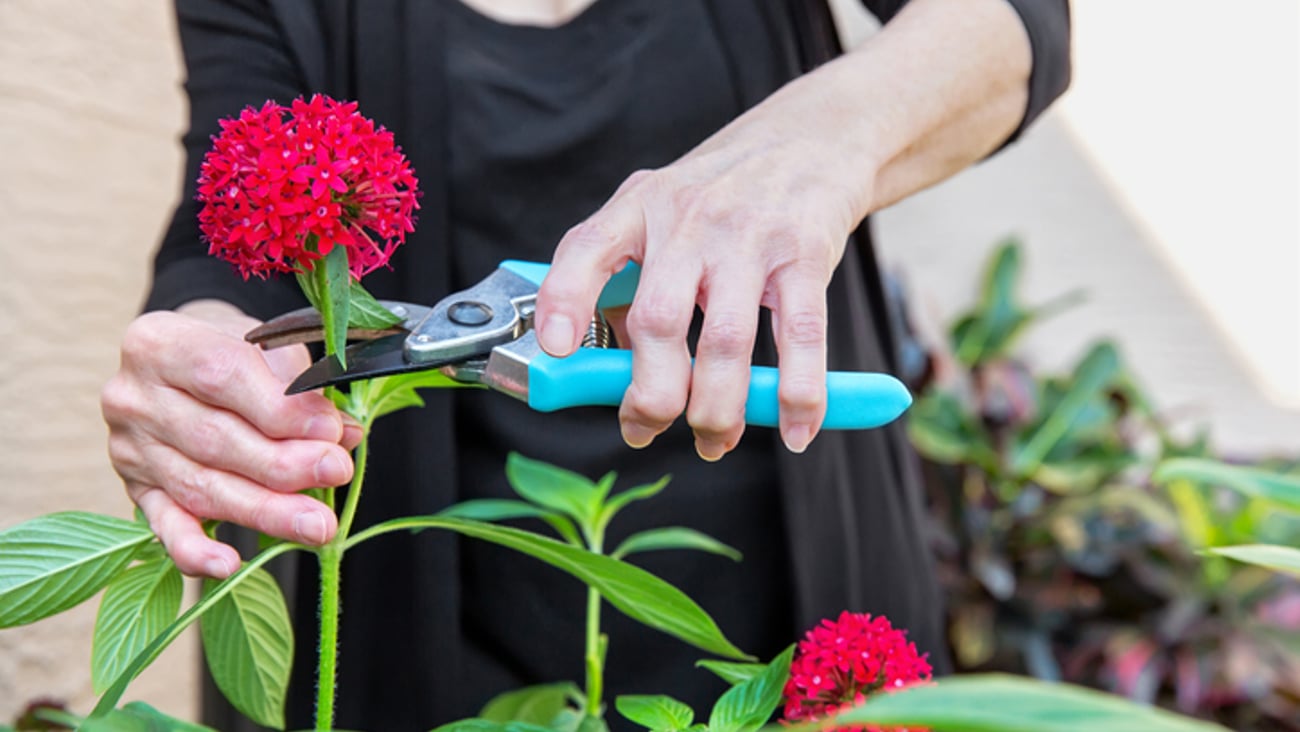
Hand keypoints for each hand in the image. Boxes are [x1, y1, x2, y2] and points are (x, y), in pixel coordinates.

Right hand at [101, 301, 361, 577]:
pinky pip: (165, 527)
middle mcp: (132, 396)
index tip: (329, 429)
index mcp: (159, 343)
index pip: (221, 376)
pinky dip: (195, 550)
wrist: (185, 365)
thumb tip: (340, 432)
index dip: (279, 409)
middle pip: (213, 440)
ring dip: (265, 511)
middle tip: (336, 472)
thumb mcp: (264, 344)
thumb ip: (299, 382)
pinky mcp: (135, 490)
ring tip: (317, 524)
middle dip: (283, 464)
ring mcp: (128, 448)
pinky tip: (228, 565)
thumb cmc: (232, 351)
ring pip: (201, 487)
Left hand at [535, 74, 872, 460]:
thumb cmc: (720, 192)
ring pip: (726, 340)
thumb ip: (629, 276)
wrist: (808, 137)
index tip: (555, 350)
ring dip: (718, 408)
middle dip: (652, 395)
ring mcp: (749, 237)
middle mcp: (688, 220)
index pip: (586, 249)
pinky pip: (799, 336)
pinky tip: (795, 428)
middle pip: (659, 320)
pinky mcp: (804, 254)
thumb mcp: (659, 211)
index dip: (565, 301)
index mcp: (639, 207)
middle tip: (646, 429)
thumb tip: (610, 373)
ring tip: (714, 441)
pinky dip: (798, 393)